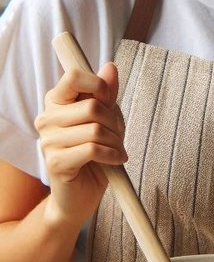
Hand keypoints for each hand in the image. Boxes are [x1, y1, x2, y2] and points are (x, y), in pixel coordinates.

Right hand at [35, 62, 126, 225]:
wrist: (81, 194)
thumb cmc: (94, 153)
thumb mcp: (105, 118)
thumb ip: (106, 94)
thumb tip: (110, 67)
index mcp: (55, 102)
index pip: (73, 75)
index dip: (98, 84)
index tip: (109, 100)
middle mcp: (47, 119)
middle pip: (91, 105)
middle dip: (114, 121)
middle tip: (118, 134)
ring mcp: (48, 141)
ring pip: (95, 129)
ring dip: (115, 141)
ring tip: (117, 149)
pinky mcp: (56, 162)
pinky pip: (93, 149)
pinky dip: (112, 154)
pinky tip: (115, 159)